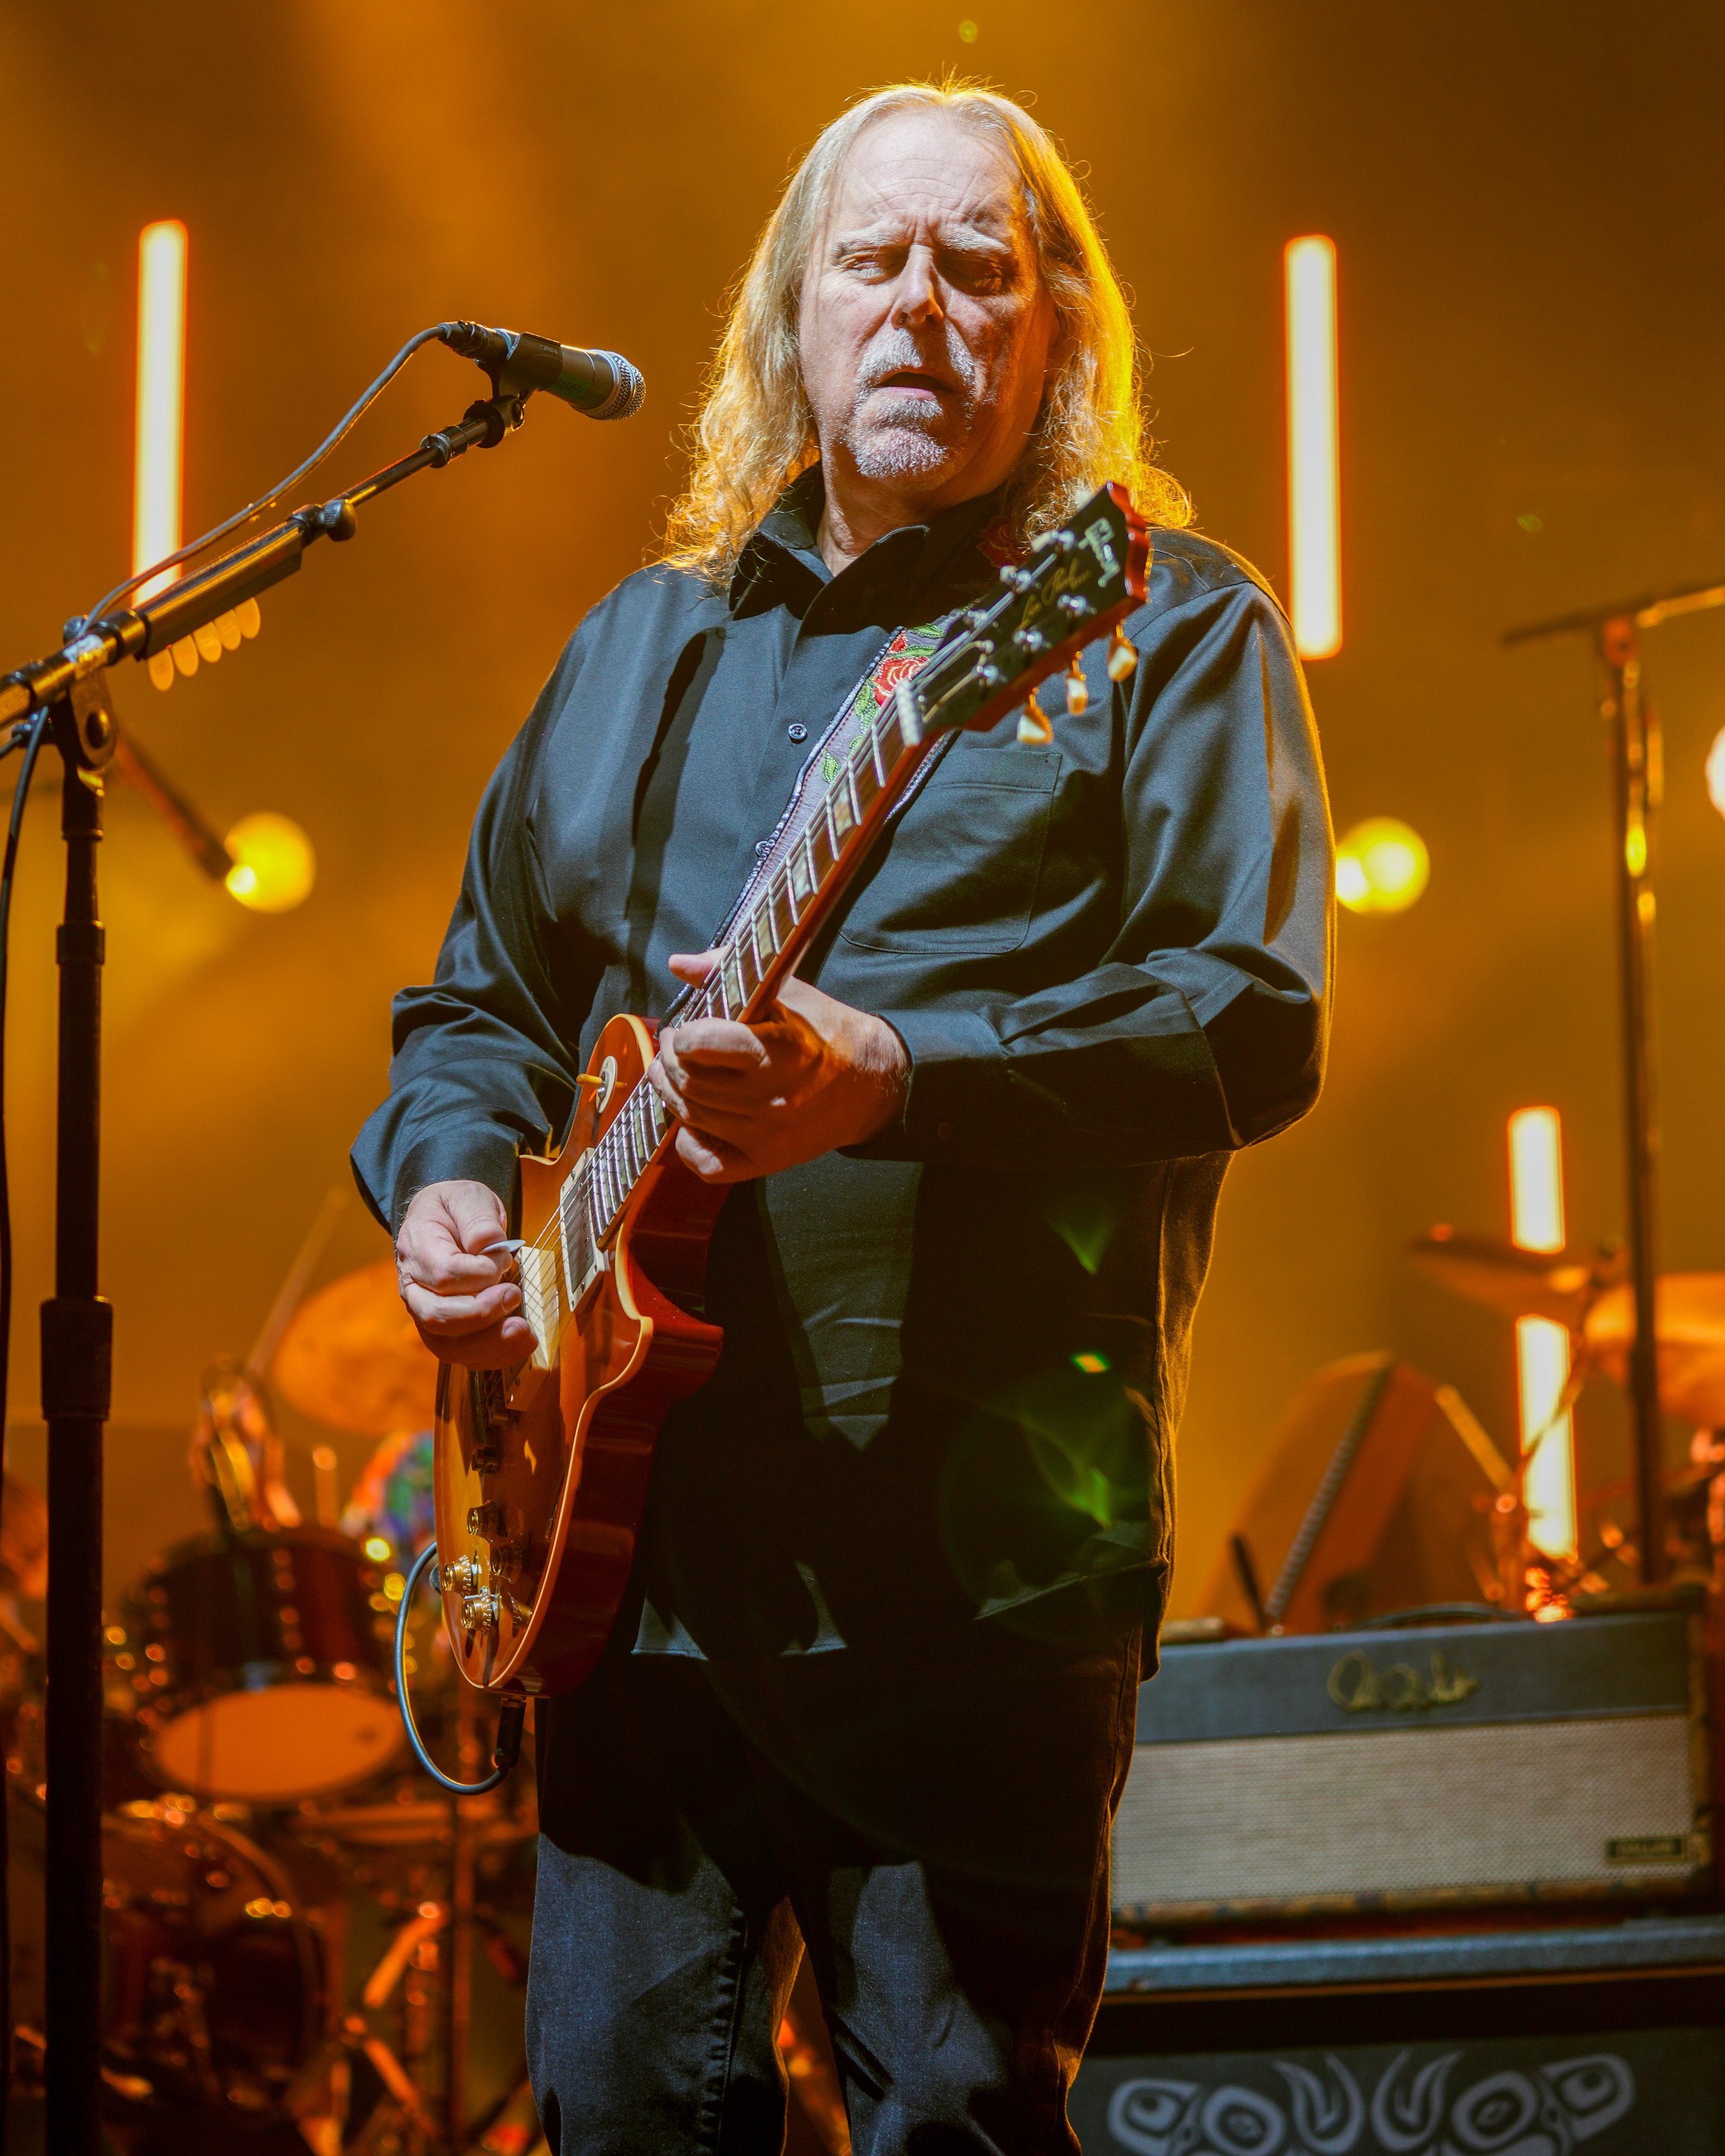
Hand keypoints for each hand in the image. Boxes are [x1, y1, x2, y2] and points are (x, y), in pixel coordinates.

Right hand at [396, 1180, 532, 1369]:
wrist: (443, 1220)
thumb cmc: (456, 1208)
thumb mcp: (468, 1197)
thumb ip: (477, 1219)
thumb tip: (488, 1247)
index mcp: (417, 1248)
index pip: (444, 1274)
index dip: (479, 1274)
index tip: (506, 1260)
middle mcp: (414, 1287)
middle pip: (436, 1316)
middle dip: (480, 1313)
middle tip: (514, 1295)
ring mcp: (426, 1312)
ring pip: (445, 1344)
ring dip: (488, 1343)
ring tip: (523, 1330)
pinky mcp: (445, 1331)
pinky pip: (462, 1355)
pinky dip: (493, 1356)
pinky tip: (521, 1343)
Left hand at [649, 951, 908, 1183]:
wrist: (869, 1084)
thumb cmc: (825, 1031)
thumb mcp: (787, 991)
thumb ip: (730, 971)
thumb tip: (679, 964)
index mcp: (782, 1050)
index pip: (703, 1045)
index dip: (683, 1035)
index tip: (685, 1028)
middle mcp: (773, 1097)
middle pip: (690, 1081)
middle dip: (670, 1059)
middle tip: (674, 1045)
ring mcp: (768, 1134)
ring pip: (691, 1116)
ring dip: (671, 1090)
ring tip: (676, 1071)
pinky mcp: (767, 1160)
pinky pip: (707, 1165)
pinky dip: (688, 1143)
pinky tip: (691, 1121)